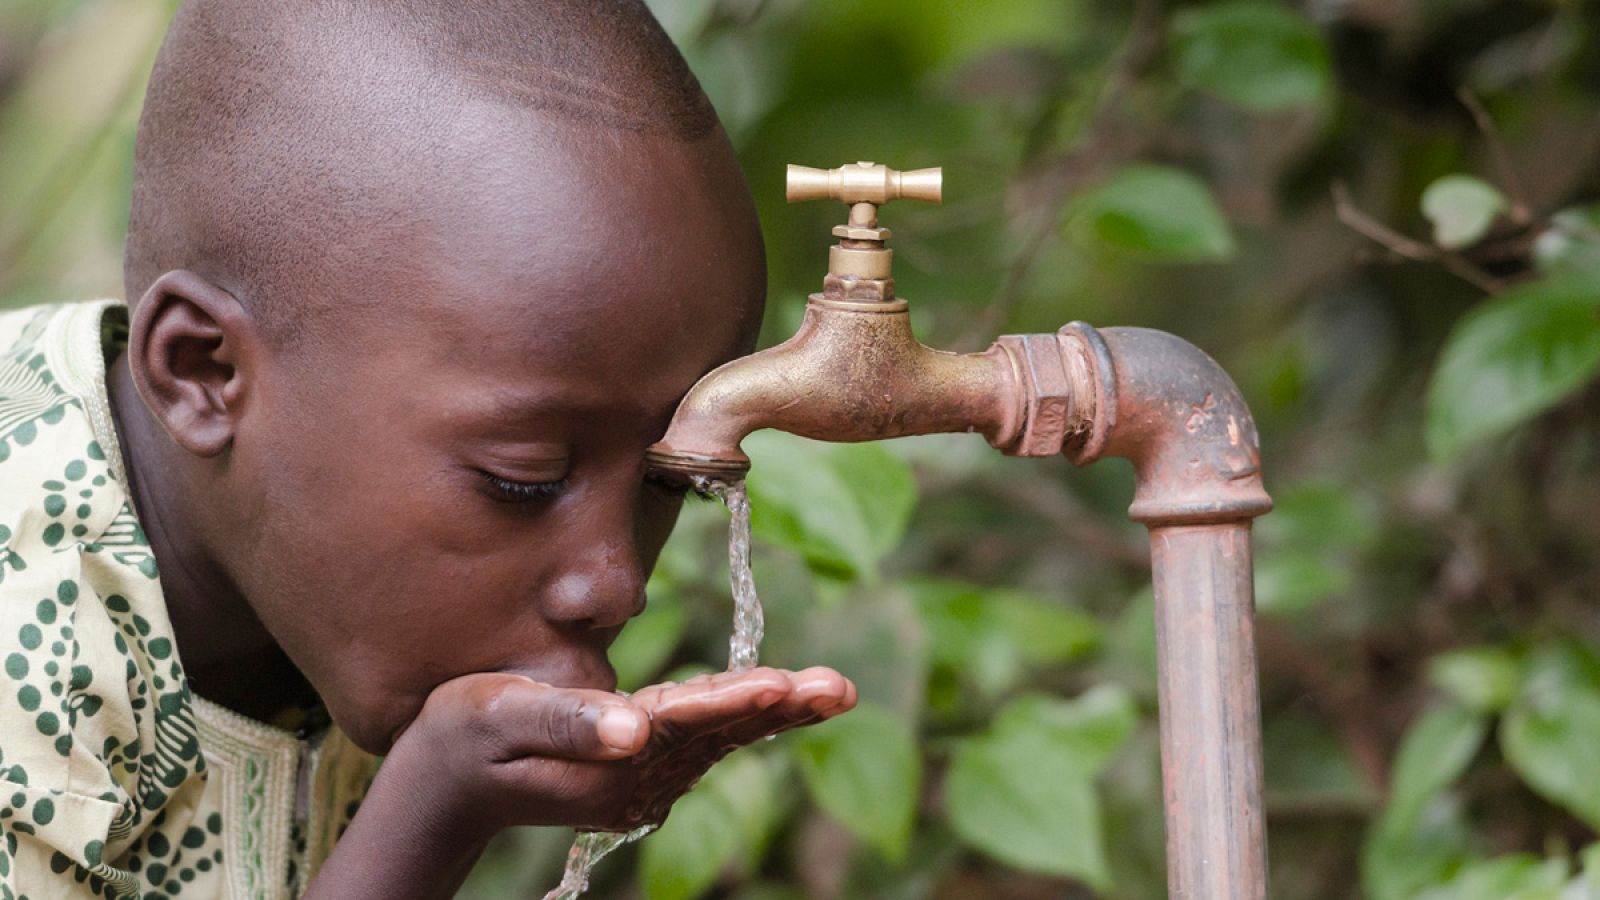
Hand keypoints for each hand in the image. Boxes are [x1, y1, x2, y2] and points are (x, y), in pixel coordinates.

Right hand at [387, 666, 855, 838]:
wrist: (445, 784)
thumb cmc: (466, 739)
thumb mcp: (502, 718)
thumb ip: (569, 722)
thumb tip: (636, 728)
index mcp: (610, 762)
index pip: (687, 722)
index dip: (738, 699)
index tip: (788, 686)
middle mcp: (637, 778)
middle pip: (721, 733)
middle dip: (783, 707)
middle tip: (841, 689)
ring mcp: (641, 781)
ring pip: (720, 737)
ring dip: (777, 712)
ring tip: (831, 691)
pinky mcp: (639, 770)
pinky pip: (703, 740)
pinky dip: (743, 716)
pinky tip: (781, 700)